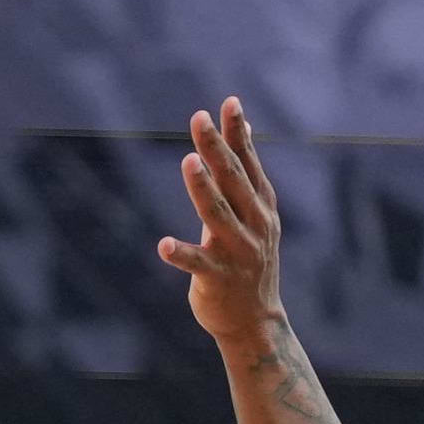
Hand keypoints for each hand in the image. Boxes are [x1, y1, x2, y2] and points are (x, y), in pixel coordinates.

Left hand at [156, 96, 285, 353]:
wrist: (255, 321)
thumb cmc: (248, 259)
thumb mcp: (254, 213)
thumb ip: (245, 172)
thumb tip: (243, 126)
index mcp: (261, 206)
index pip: (249, 162)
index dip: (238, 133)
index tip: (229, 102)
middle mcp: (253, 225)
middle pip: (232, 180)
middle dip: (218, 148)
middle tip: (199, 118)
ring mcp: (237, 252)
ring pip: (217, 214)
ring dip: (202, 188)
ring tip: (189, 161)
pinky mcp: (216, 278)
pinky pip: (196, 263)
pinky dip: (179, 254)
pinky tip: (162, 245)